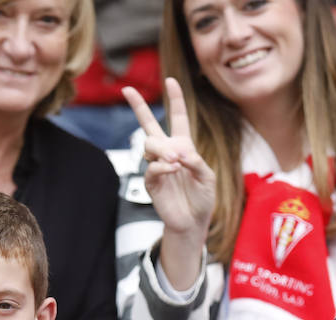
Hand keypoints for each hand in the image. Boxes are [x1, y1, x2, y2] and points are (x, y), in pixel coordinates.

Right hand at [123, 78, 215, 270]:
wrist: (193, 221)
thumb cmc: (203, 199)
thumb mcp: (207, 176)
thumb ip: (196, 162)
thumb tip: (178, 154)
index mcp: (184, 146)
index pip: (179, 117)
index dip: (176, 99)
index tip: (170, 81)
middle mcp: (167, 152)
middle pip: (149, 124)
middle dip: (138, 106)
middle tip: (128, 90)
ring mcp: (157, 166)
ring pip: (149, 144)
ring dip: (162, 149)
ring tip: (175, 162)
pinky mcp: (151, 181)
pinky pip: (151, 167)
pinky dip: (162, 166)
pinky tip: (172, 170)